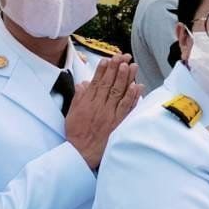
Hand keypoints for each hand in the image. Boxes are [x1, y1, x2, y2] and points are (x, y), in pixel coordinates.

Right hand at [66, 54, 139, 169]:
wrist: (82, 152)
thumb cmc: (77, 133)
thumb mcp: (72, 112)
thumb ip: (79, 97)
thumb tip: (84, 83)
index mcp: (87, 102)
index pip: (96, 82)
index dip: (103, 70)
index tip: (108, 59)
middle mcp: (98, 106)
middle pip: (109, 84)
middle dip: (116, 69)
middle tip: (123, 57)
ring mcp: (109, 114)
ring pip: (118, 93)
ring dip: (125, 78)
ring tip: (131, 65)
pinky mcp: (117, 123)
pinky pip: (125, 108)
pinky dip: (131, 97)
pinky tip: (137, 86)